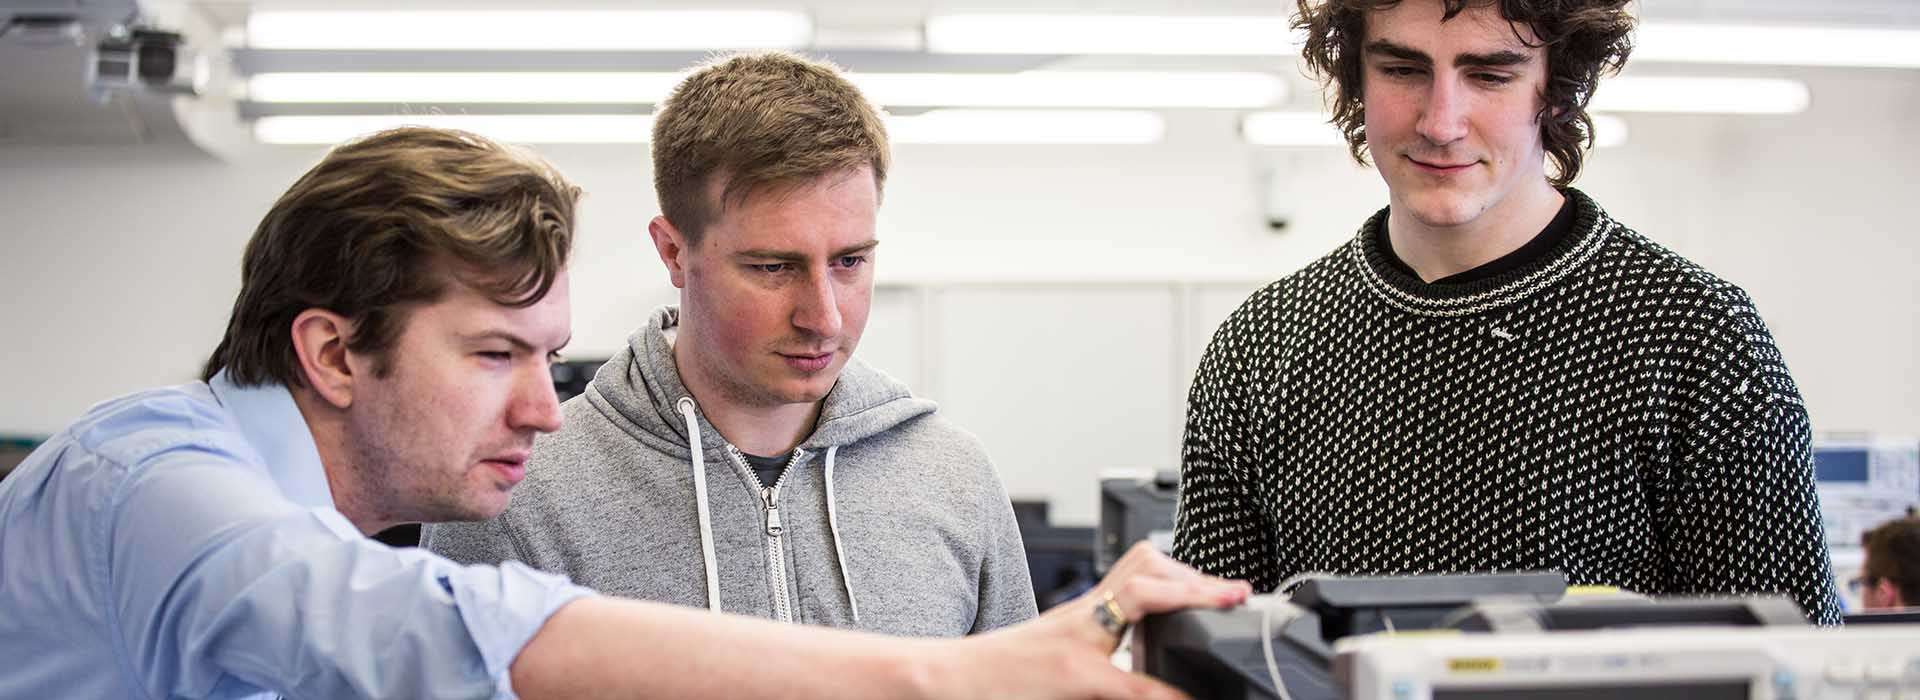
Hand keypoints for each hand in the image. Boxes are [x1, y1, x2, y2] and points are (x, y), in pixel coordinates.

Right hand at [929, 542, 1249, 699]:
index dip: (1184, 573)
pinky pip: (1129, 678)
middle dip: (1195, 578)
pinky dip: (1163, 689)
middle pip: (1145, 566)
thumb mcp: (1053, 652)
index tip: (1225, 588)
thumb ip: (1096, 645)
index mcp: (1080, 614)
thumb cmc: (1000, 676)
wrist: (948, 681)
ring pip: (1139, 596)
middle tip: (1237, 593)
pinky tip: (1188, 697)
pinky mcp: (1072, 676)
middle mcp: (1081, 617)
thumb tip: (1135, 659)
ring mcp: (1078, 642)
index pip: (1137, 572)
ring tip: (1225, 608)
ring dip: (1186, 598)